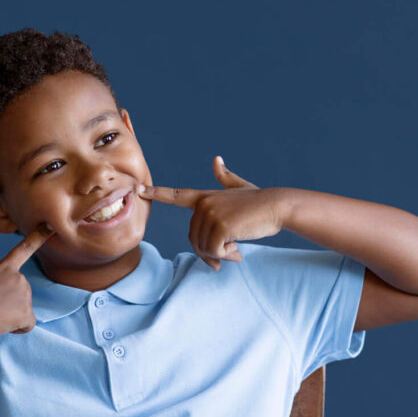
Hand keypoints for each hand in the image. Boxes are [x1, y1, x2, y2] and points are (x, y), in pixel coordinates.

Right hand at [0, 220, 53, 338]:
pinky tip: (2, 324)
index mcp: (5, 268)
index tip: (51, 226)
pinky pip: (28, 323)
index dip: (39, 237)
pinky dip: (18, 327)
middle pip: (20, 290)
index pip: (25, 248)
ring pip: (23, 307)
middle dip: (8, 298)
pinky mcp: (25, 314)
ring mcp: (24, 297)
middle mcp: (19, 279)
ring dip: (11, 312)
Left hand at [140, 157, 284, 269]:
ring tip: (236, 251)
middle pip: (194, 238)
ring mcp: (211, 214)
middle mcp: (204, 204)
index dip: (158, 193)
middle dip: (208, 253)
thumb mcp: (240, 188)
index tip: (139, 190)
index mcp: (205, 197)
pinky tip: (239, 252)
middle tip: (227, 257)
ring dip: (220, 256)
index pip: (177, 194)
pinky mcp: (221, 226)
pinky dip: (226, 257)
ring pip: (204, 247)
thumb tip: (217, 160)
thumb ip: (225, 178)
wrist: (277, 206)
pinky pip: (214, 251)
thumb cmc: (260, 201)